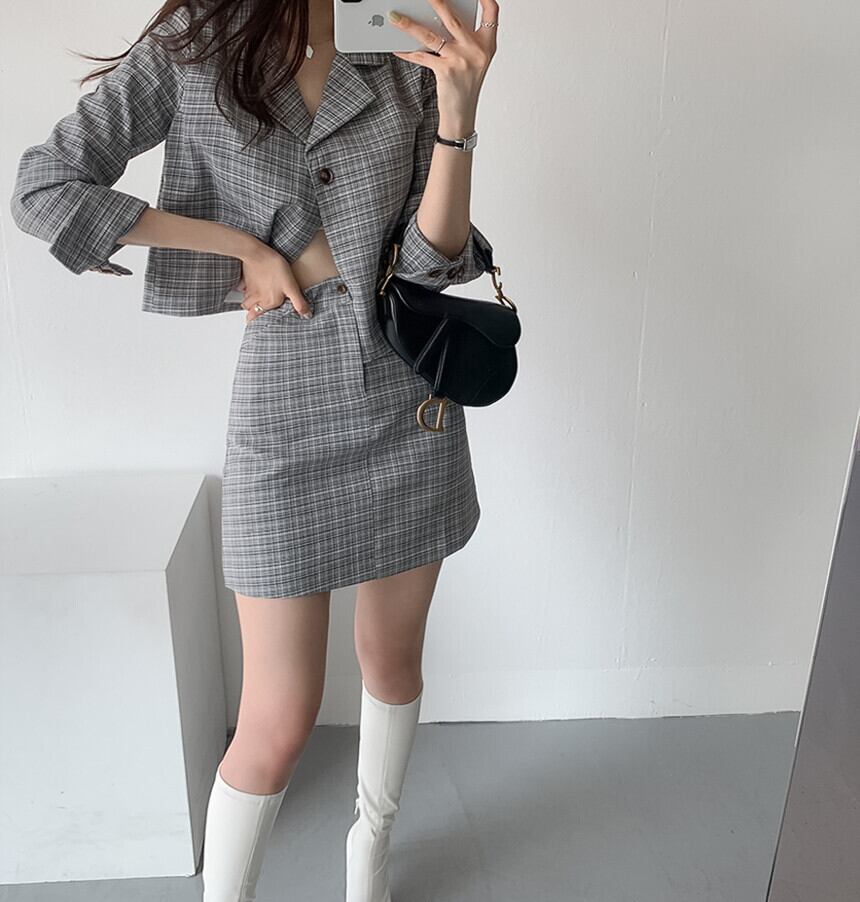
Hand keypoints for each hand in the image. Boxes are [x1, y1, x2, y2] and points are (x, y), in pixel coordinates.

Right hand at [237, 243, 312, 323]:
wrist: (258, 253)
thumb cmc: (275, 268)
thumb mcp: (291, 287)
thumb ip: (298, 303)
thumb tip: (306, 315)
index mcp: (267, 302)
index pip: (257, 318)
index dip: (256, 322)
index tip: (258, 325)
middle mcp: (256, 298)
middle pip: (249, 311)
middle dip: (252, 313)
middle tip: (255, 315)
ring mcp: (250, 289)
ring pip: (245, 301)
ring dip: (249, 303)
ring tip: (254, 303)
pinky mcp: (246, 279)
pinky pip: (242, 289)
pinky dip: (244, 291)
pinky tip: (251, 288)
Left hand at [388, 0, 497, 126]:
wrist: (462, 115)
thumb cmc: (465, 87)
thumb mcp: (473, 61)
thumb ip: (463, 40)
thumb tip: (437, 20)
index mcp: (487, 44)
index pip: (492, 12)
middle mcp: (476, 49)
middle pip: (453, 17)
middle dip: (435, 1)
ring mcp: (461, 60)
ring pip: (431, 35)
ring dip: (409, 25)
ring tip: (394, 17)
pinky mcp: (446, 71)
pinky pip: (422, 56)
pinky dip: (407, 52)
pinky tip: (397, 47)